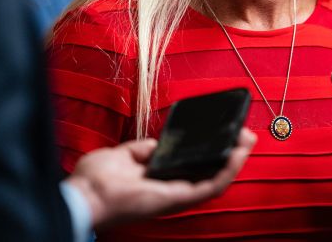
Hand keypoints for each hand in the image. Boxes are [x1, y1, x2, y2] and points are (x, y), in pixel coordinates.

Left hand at [65, 128, 255, 229]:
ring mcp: (177, 196)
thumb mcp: (124, 155)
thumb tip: (158, 143)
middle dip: (231, 154)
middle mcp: (172, 190)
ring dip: (235, 160)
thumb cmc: (96, 180)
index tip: (225, 133)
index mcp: (160, 181)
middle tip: (244, 134)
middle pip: (211, 173)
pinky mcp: (178, 199)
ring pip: (217, 180)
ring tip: (247, 140)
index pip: (194, 168)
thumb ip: (144, 150)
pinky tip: (237, 154)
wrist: (84, 194)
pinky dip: (227, 170)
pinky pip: (211, 186)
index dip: (212, 152)